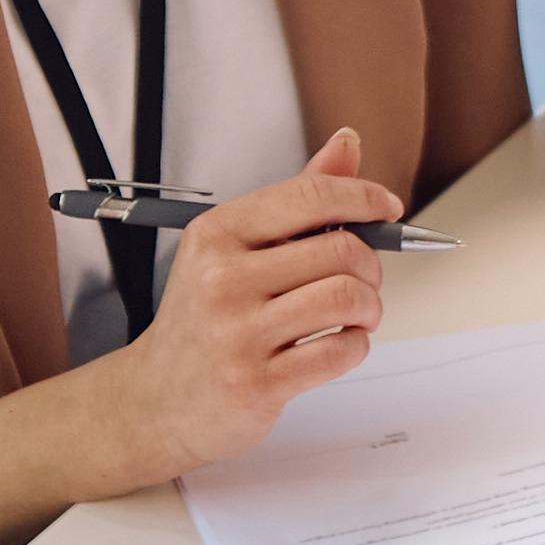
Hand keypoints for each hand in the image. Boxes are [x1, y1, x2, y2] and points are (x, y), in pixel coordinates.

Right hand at [84, 128, 399, 488]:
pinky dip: (356, 346)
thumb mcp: (234, 249)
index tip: (388, 209)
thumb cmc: (204, 320)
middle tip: (362, 282)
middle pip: (341, 250)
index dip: (364, 197)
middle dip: (370, 266)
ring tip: (356, 316)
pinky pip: (341, 350)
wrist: (155, 402)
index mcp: (217, 234)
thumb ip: (297, 199)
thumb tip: (347, 143)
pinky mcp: (257, 381)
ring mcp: (238, 333)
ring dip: (369, 308)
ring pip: (347, 298)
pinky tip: (338, 344)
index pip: (311, 196)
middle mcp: (222, 278)